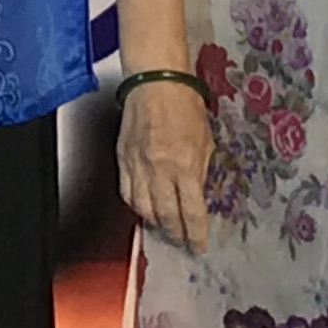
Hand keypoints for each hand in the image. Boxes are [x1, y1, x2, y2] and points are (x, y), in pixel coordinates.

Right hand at [118, 78, 212, 249]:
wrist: (155, 81)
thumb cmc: (185, 105)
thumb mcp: (205, 140)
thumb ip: (200, 171)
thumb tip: (197, 196)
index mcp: (185, 164)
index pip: (192, 211)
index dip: (196, 234)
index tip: (198, 246)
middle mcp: (160, 169)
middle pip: (166, 216)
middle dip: (176, 233)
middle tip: (181, 240)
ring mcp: (138, 165)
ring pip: (143, 209)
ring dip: (155, 222)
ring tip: (163, 226)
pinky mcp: (122, 158)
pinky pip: (126, 192)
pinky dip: (135, 205)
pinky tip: (144, 207)